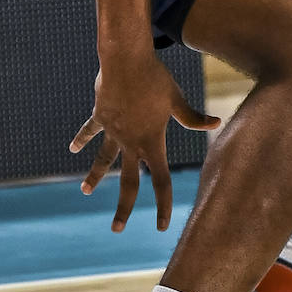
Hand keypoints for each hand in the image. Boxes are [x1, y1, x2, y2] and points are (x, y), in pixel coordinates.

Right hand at [71, 56, 220, 231]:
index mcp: (151, 142)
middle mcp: (130, 142)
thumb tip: (217, 123)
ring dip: (94, 176)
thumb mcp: (177, 100)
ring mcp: (112, 131)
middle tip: (116, 230)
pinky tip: (74, 149)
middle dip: (123, 207)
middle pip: (128, 182)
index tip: (162, 226)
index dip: (163, 205)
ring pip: (103, 160)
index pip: (161, 181)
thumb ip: (192, 117)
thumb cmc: (156, 79)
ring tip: (85, 191)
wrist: (125, 61)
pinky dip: (82, 139)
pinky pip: (90, 131)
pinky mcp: (100, 116)